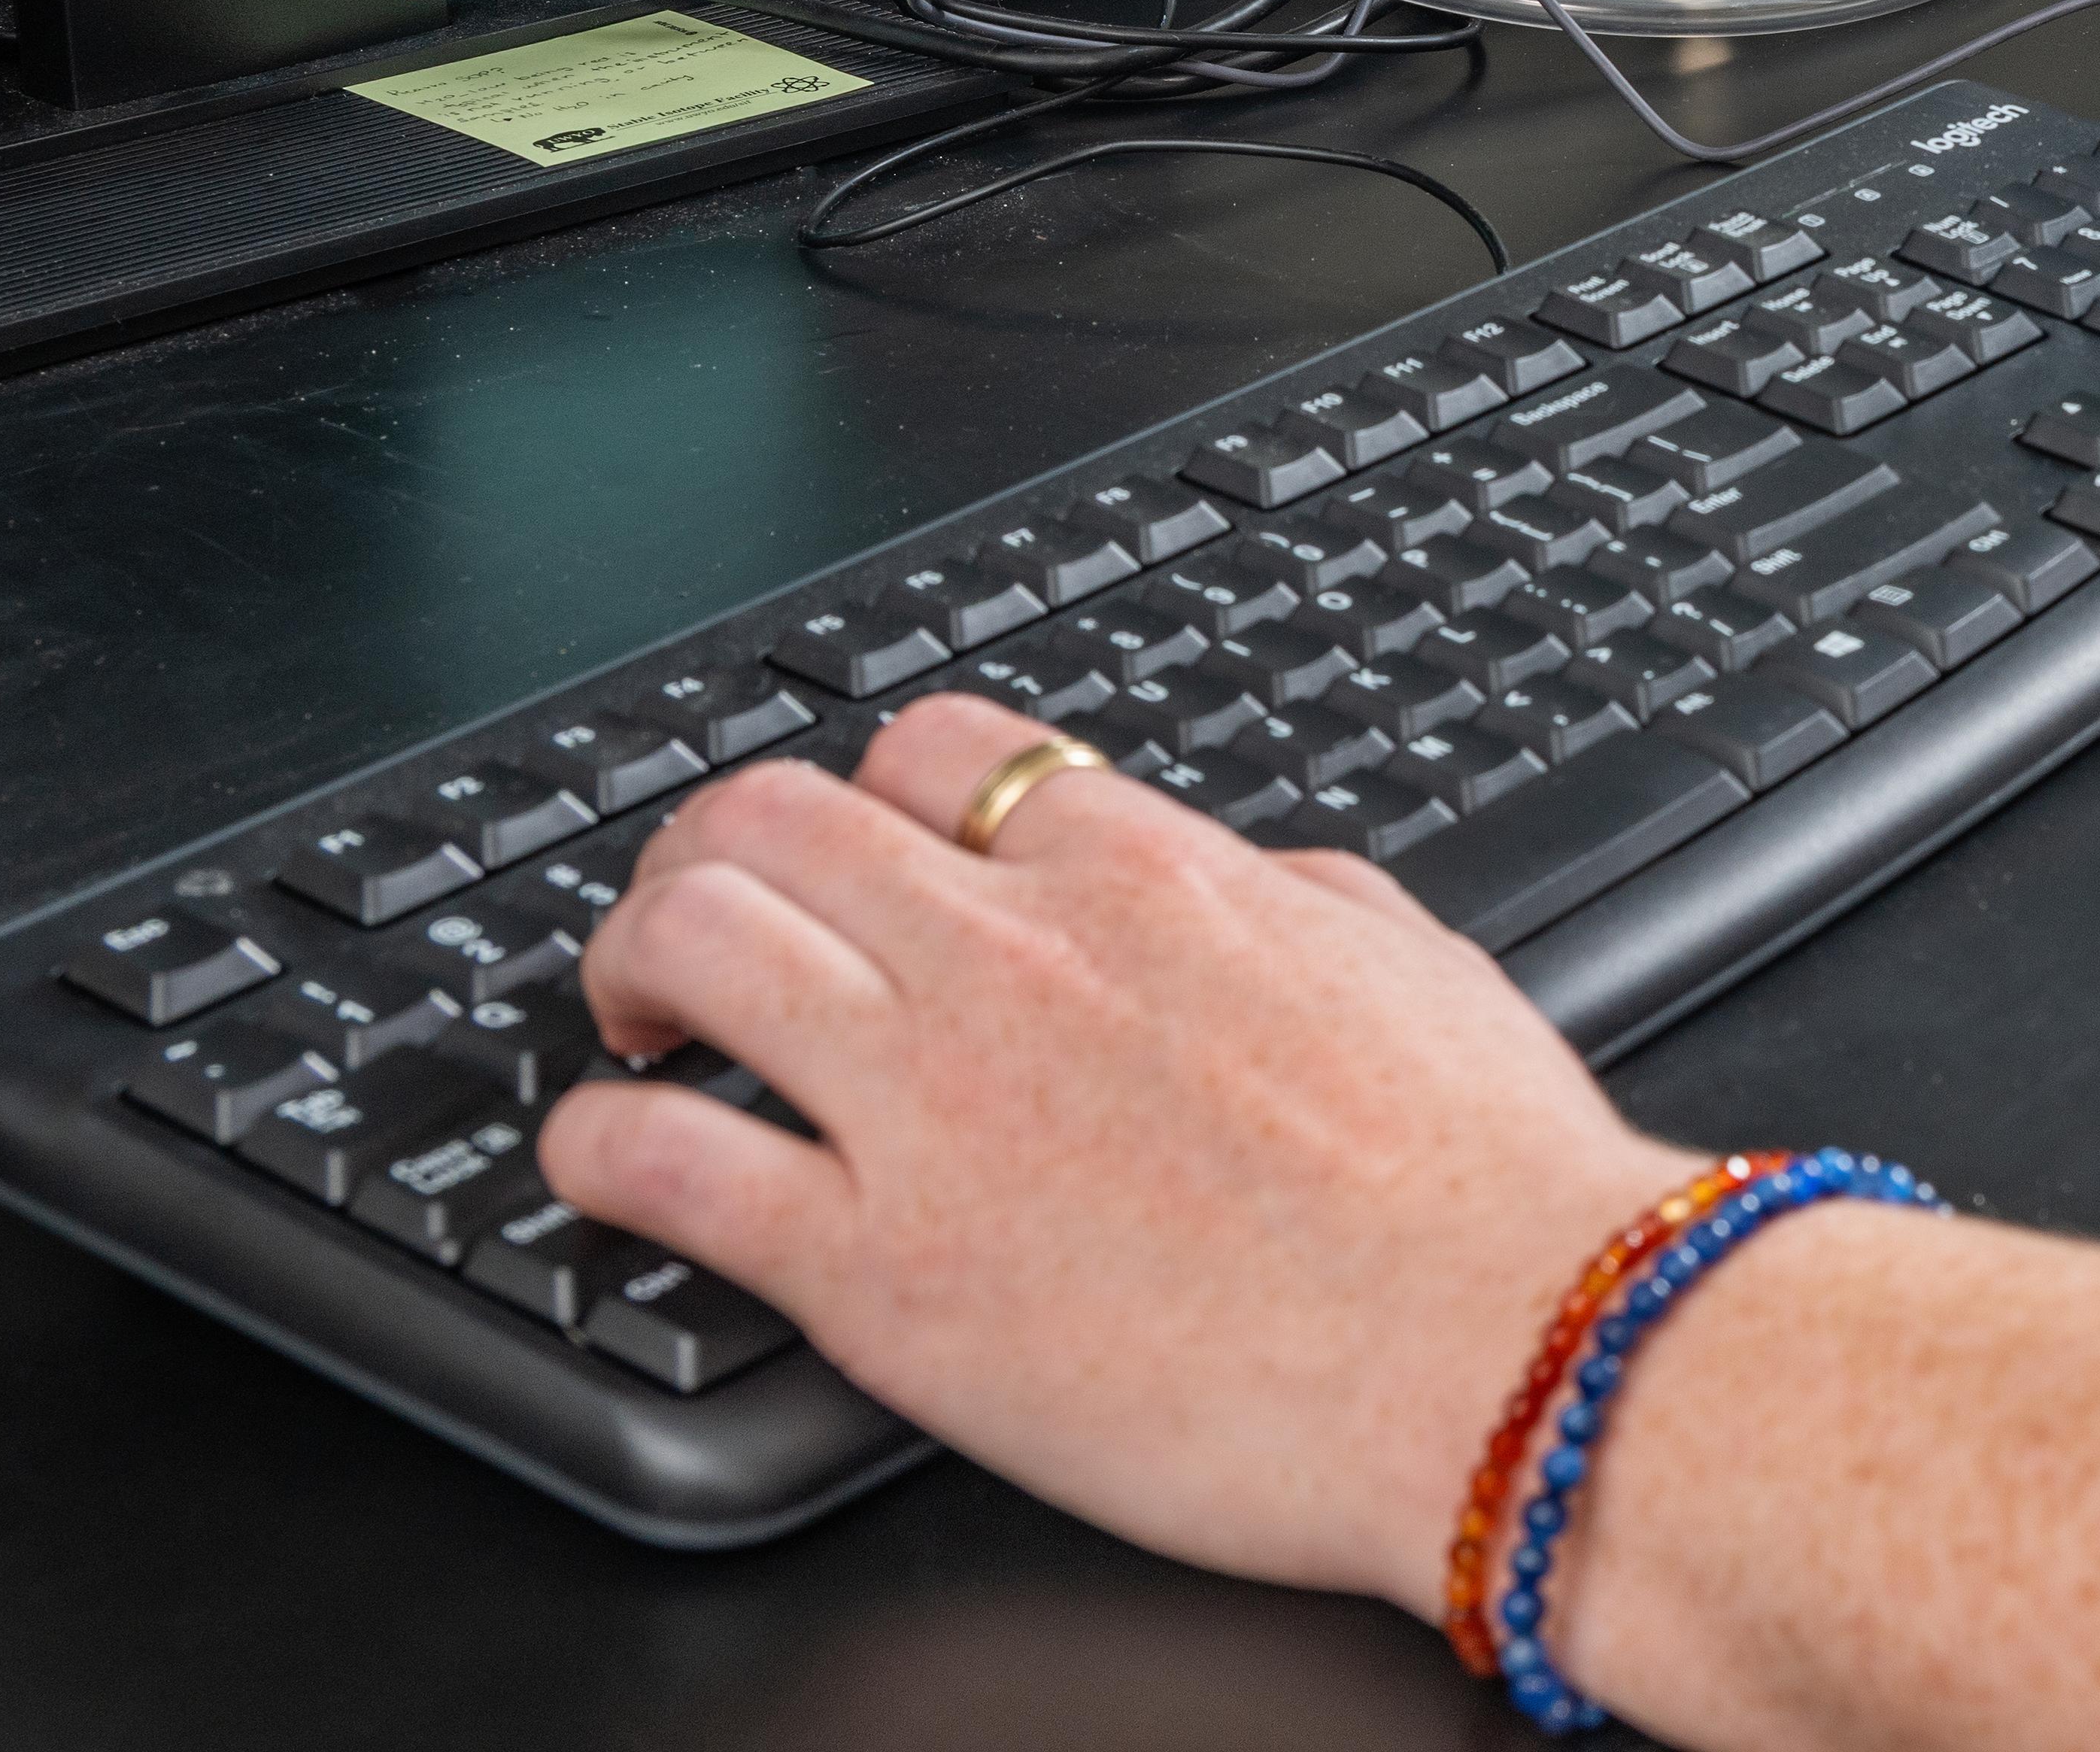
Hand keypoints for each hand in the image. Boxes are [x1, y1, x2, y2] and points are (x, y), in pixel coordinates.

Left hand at [537, 695, 1692, 1608]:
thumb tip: (1239, 879)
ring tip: (643, 1030)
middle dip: (702, 861)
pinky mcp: (875, 1269)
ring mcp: (931, 1102)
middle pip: (764, 815)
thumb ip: (1289, 895)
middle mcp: (1013, 955)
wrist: (1502, 1352)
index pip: (928, 748)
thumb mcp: (1406, 959)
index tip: (852, 860)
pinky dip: (597, 1149)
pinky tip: (612, 1166)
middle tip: (703, 935)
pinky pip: (657, 1162)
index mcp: (1145, 872)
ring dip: (630, 970)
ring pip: (685, 939)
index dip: (863, 797)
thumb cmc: (1484, 1185)